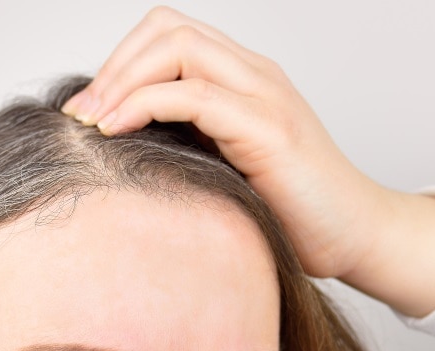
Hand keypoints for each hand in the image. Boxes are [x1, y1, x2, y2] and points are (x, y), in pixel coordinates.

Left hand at [62, 7, 434, 316]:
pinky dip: (145, 105)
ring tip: (91, 122)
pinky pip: (195, 95)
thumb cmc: (288, 209)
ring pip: (178, 48)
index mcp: (241, 78)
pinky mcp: (270, 128)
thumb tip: (115, 145)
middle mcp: (254, 74)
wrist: (354, 236)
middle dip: (112, 67)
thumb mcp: (224, 164)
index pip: (168, 34)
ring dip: (121, 81)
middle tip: (79, 113)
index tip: (86, 109)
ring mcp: (265, 94)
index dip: (119, 62)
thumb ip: (186, 141)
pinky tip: (117, 132)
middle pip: (167, 28)